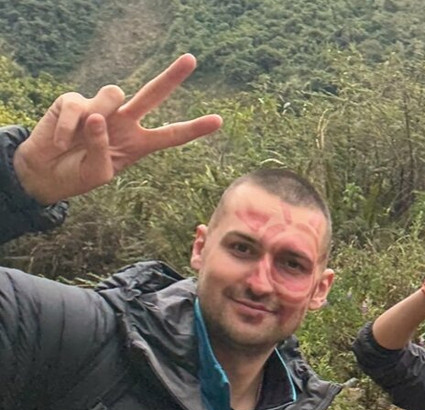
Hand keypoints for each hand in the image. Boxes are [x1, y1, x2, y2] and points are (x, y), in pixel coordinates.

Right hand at [13, 54, 222, 204]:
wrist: (45, 173)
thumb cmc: (78, 174)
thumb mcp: (98, 173)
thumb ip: (102, 149)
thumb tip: (98, 117)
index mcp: (139, 143)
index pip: (170, 135)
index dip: (193, 128)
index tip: (218, 120)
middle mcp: (124, 121)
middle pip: (153, 95)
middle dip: (172, 77)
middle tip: (191, 59)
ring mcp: (100, 109)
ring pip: (113, 94)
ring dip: (99, 115)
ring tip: (78, 140)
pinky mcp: (74, 102)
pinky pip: (78, 107)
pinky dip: (67, 128)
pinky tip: (61, 142)